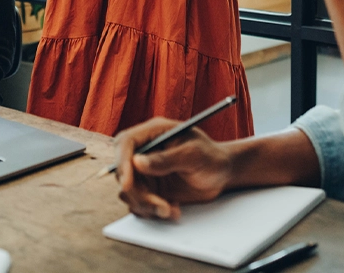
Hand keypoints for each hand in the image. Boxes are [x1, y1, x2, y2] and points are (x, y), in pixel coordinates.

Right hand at [114, 118, 233, 219]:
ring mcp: (145, 171)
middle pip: (122, 171)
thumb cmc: (211, 157)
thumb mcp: (193, 155)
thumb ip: (166, 158)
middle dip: (138, 193)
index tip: (128, 184)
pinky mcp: (149, 189)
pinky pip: (138, 203)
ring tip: (171, 209)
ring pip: (128, 191)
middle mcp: (145, 151)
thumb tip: (137, 162)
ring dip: (146, 205)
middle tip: (161, 206)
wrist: (221, 174)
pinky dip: (151, 212)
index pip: (125, 143)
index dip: (121, 163)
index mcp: (153, 132)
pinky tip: (172, 209)